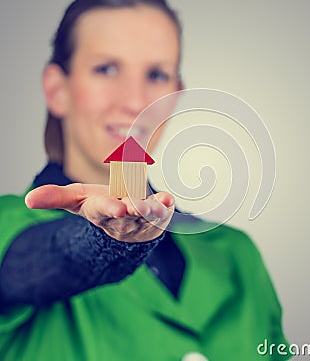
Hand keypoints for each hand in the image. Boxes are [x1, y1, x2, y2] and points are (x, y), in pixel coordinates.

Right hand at [25, 184, 173, 242]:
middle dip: (135, 210)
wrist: (123, 225)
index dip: (110, 209)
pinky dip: (169, 206)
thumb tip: (28, 199)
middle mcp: (124, 219)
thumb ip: (56, 197)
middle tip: (137, 205)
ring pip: (150, 217)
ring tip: (159, 205)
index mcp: (102, 212)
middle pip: (130, 216)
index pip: (104, 211)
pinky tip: (169, 199)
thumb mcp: (77, 200)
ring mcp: (143, 219)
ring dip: (155, 210)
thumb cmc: (101, 207)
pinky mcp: (158, 216)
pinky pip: (166, 212)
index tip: (117, 208)